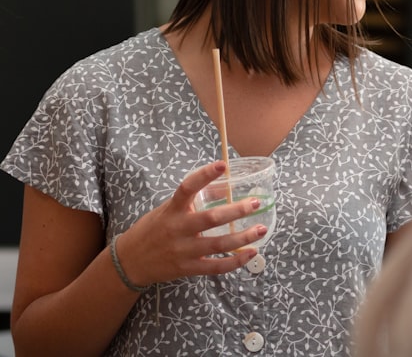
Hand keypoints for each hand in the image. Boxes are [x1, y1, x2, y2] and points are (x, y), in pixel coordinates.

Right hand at [113, 161, 267, 286]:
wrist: (129, 262)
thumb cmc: (153, 229)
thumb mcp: (168, 209)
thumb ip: (194, 200)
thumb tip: (225, 186)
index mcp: (172, 209)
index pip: (187, 188)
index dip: (205, 175)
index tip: (223, 165)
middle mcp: (178, 229)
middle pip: (211, 219)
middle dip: (236, 210)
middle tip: (255, 203)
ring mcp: (183, 251)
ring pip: (218, 245)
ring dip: (243, 238)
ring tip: (261, 229)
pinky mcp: (187, 268)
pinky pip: (215, 267)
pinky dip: (235, 262)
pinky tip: (251, 253)